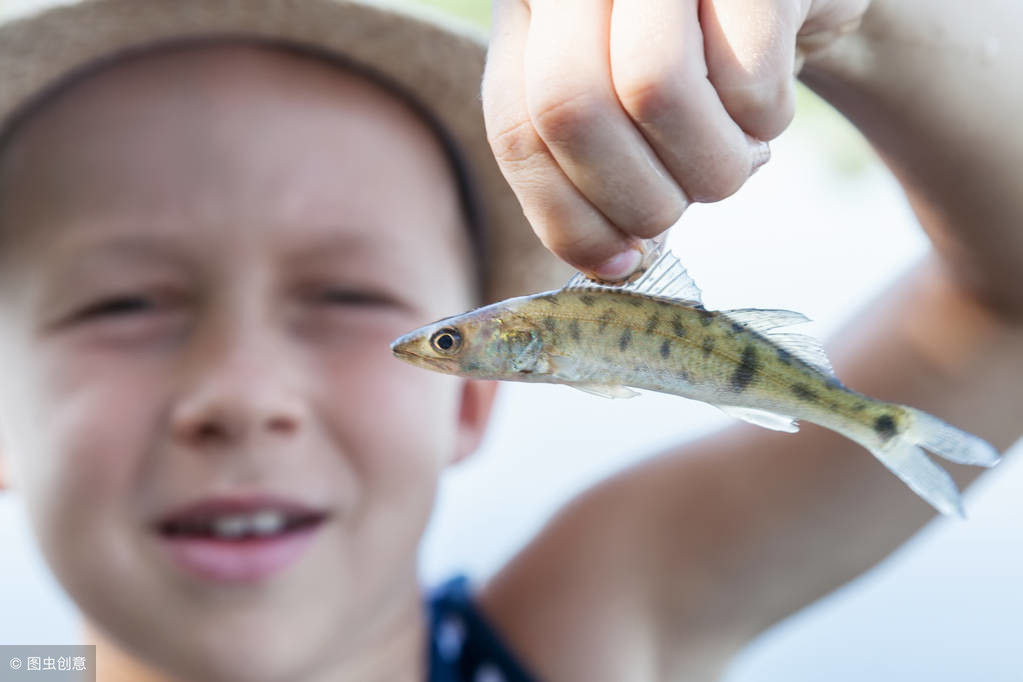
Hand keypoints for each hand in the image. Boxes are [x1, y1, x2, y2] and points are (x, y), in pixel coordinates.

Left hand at [482, 0, 869, 279]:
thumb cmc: (705, 57)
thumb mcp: (628, 102)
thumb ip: (599, 167)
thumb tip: (616, 263)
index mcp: (530, 10)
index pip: (515, 127)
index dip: (564, 216)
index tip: (619, 263)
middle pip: (570, 109)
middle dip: (637, 197)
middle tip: (683, 204)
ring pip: (653, 88)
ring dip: (710, 165)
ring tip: (737, 158)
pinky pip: (747, 72)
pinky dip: (766, 118)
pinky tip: (768, 107)